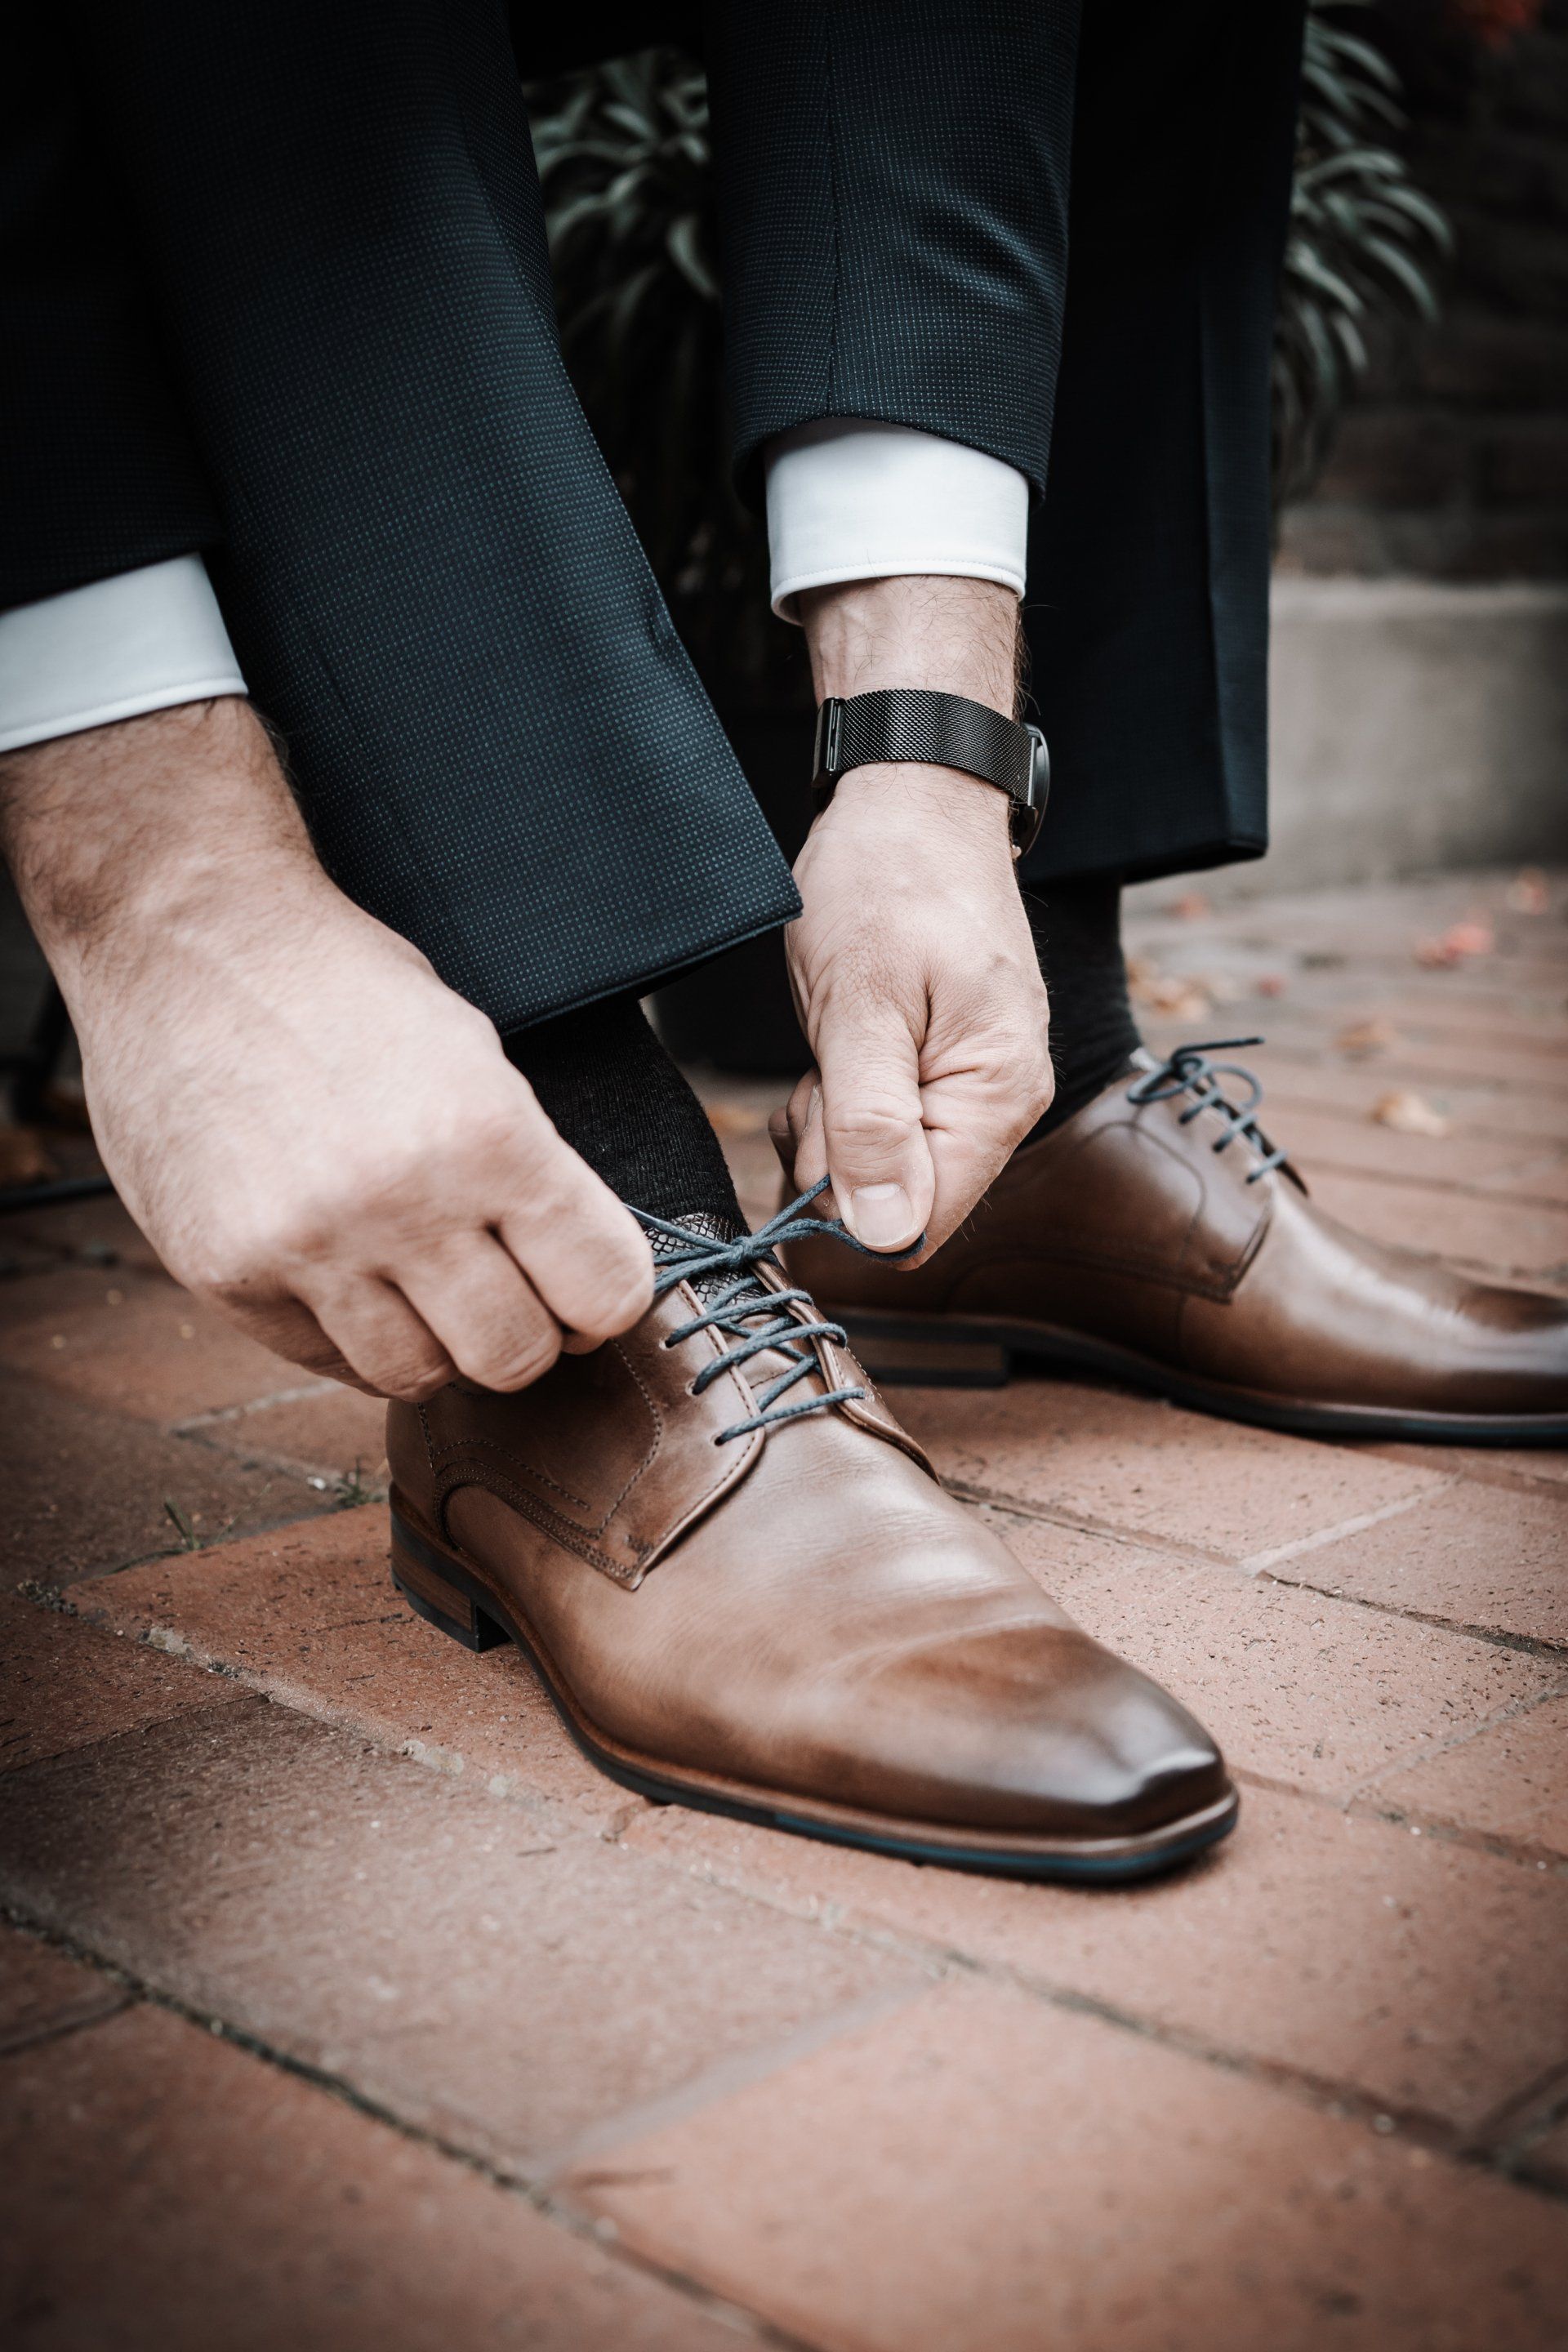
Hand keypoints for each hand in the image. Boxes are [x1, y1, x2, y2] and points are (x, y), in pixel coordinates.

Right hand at [1, 702, 652, 1398]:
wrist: (188, 938)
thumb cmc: (344, 986)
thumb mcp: (475, 1052)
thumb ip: (530, 1169)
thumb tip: (579, 1278)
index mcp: (489, 1135)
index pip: (605, 1290)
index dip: (605, 1301)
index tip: (583, 1291)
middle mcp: (402, 1201)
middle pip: (514, 1356)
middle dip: (524, 1333)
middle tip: (502, 1291)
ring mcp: (306, 1246)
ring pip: (416, 1376)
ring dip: (432, 1343)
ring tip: (418, 1282)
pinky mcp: (225, 1273)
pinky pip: (322, 1360)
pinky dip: (347, 1334)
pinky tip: (344, 1272)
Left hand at [777, 575, 1052, 1258]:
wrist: (916, 795)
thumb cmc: (886, 881)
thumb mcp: (857, 1007)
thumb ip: (869, 1126)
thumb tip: (883, 1235)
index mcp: (998, 1097)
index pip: (920, 1224)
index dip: (848, 1201)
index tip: (817, 1120)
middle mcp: (1006, 1103)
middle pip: (903, 1201)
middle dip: (839, 1152)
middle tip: (821, 1067)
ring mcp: (983, 1084)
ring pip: (889, 1164)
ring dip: (838, 1121)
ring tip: (835, 1040)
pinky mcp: (956, 1067)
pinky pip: (895, 1124)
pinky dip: (851, 1098)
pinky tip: (844, 1042)